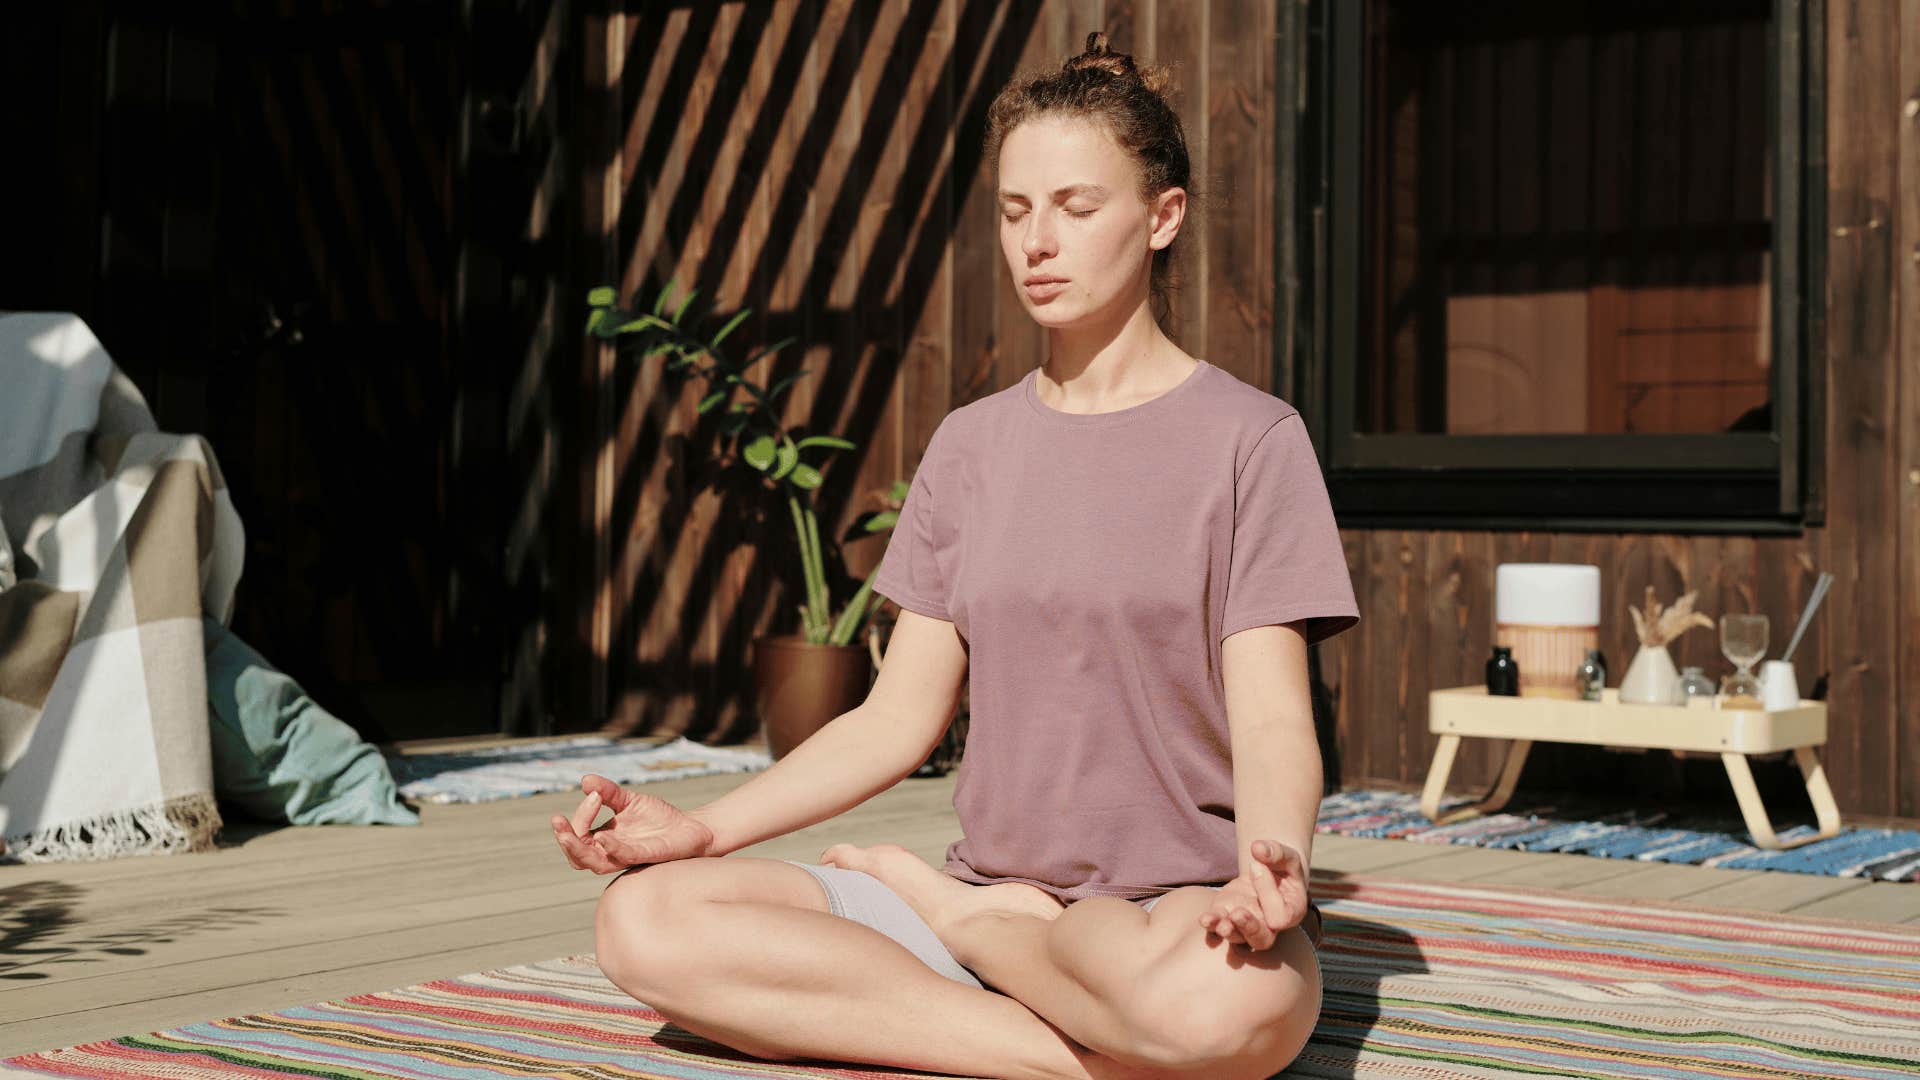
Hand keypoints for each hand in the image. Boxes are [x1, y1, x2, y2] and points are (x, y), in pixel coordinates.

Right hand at [550, 773, 714, 874]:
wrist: (691, 827)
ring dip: (578, 849)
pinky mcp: (644, 857)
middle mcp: (610, 852)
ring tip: (568, 834)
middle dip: (564, 839)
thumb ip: (609, 792)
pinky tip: (603, 836)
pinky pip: (622, 858)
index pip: (579, 834)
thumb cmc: (658, 818)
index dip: (579, 816)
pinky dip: (611, 848)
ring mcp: (626, 856)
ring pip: (593, 863)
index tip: (593, 794)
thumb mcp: (630, 800)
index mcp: (604, 839)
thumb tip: (585, 779)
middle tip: (557, 821)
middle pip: (576, 856)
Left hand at [1197, 839, 1308, 951]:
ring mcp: (1246, 924)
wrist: (1269, 872)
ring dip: (1226, 930)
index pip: (1279, 914)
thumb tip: (1258, 848)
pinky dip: (1211, 924)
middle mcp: (1269, 926)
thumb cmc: (1282, 867)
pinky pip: (1218, 927)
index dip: (1267, 892)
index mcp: (1291, 913)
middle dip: (1248, 928)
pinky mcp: (1226, 916)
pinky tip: (1204, 919)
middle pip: (1261, 940)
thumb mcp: (1287, 857)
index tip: (1256, 865)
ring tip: (1216, 923)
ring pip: (1237, 938)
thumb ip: (1277, 853)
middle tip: (1237, 914)